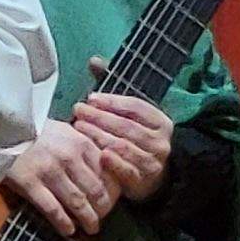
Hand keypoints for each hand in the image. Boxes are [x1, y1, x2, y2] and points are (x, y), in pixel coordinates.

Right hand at [4, 122, 118, 236]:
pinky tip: (69, 231)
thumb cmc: (35, 131)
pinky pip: (52, 209)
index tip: (113, 202)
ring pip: (77, 202)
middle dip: (103, 209)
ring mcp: (49, 170)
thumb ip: (86, 149)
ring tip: (91, 229)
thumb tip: (105, 171)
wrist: (1, 128)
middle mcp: (70, 157)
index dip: (114, 192)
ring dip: (88, 219)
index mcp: (82, 143)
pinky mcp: (30, 183)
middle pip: (96, 191)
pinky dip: (63, 223)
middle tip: (102, 219)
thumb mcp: (66, 132)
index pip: (107, 172)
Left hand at [70, 83, 172, 202]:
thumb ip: (112, 91)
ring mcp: (153, 161)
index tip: (91, 97)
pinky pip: (127, 169)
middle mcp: (160, 140)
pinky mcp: (144, 180)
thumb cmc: (135, 141)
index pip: (136, 106)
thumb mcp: (129, 117)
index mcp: (160, 121)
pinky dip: (113, 162)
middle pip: (127, 125)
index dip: (112, 101)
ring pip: (124, 145)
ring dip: (100, 136)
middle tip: (78, 110)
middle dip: (100, 117)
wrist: (152, 178)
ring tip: (79, 128)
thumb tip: (93, 60)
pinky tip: (98, 154)